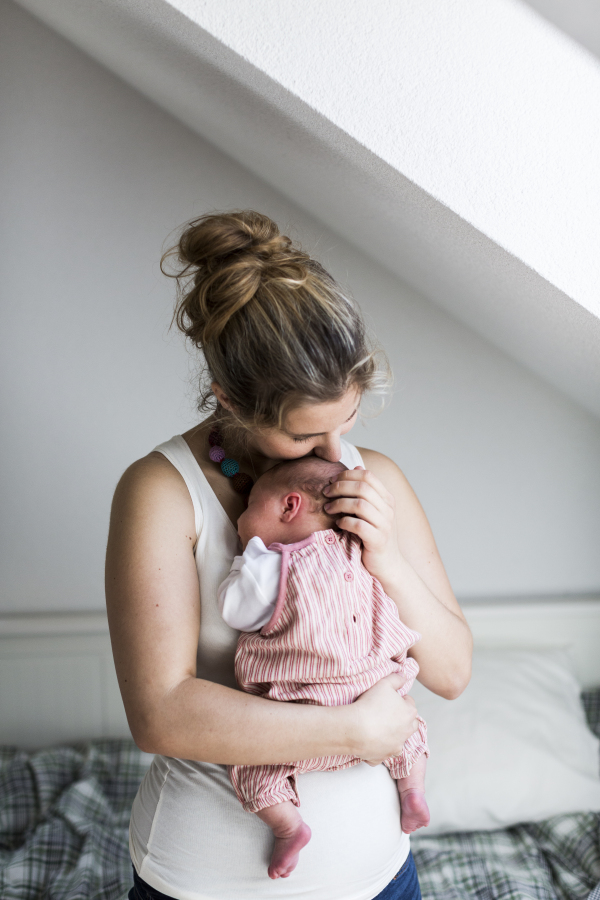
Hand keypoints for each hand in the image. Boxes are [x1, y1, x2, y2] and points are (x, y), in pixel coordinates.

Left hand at [323, 466, 399, 581]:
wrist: (387, 565)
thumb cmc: (374, 536)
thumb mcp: (371, 511)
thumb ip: (365, 492)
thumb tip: (357, 467)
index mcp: (387, 498)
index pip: (368, 475)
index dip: (347, 475)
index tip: (331, 480)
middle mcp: (388, 509)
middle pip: (363, 487)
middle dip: (339, 487)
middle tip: (325, 493)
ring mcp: (385, 525)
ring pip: (360, 505)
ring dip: (339, 504)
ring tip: (328, 509)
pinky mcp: (378, 541)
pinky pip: (359, 526)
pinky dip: (345, 522)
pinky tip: (338, 523)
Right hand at [349, 674, 418, 763]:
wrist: (356, 729)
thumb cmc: (370, 704)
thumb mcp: (384, 683)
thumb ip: (396, 678)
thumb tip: (403, 676)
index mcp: (409, 713)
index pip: (409, 704)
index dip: (399, 700)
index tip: (388, 699)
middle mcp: (406, 732)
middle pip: (409, 725)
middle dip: (401, 720)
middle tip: (386, 714)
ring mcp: (395, 747)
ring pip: (398, 740)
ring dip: (391, 735)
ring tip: (377, 728)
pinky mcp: (383, 757)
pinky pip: (382, 753)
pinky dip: (378, 748)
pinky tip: (369, 741)